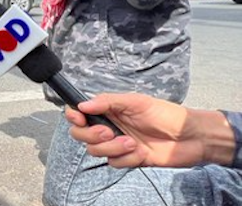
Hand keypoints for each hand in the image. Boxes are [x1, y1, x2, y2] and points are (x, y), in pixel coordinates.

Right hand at [65, 93, 232, 167]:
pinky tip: (142, 153)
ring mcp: (117, 144)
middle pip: (80, 134)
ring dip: (113, 148)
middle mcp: (108, 126)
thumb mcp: (136, 101)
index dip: (74, 116)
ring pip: (95, 151)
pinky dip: (127, 159)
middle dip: (92, 135)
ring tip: (133, 143)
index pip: (79, 113)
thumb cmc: (166, 114)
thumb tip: (83, 105)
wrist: (190, 137)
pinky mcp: (127, 159)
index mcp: (108, 110)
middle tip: (109, 132)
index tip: (81, 119)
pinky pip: (114, 163)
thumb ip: (107, 102)